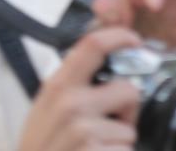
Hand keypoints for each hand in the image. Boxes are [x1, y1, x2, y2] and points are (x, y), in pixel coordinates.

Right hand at [17, 27, 142, 150]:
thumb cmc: (40, 148)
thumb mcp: (46, 110)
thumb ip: (72, 85)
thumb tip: (107, 56)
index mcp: (57, 85)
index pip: (93, 45)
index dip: (121, 36)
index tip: (135, 41)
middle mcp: (71, 103)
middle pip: (128, 90)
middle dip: (129, 111)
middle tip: (112, 125)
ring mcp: (84, 131)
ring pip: (130, 130)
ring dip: (120, 144)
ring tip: (96, 150)